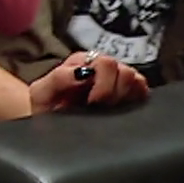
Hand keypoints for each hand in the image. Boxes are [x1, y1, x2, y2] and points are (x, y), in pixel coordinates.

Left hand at [29, 50, 149, 112]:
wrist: (44, 119)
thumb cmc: (44, 104)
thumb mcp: (42, 92)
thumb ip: (59, 78)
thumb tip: (83, 73)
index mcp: (82, 62)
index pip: (107, 63)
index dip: (103, 85)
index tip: (92, 102)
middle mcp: (101, 68)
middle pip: (125, 71)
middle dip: (113, 92)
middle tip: (98, 107)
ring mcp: (114, 80)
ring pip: (136, 80)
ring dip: (124, 97)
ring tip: (107, 110)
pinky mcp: (125, 94)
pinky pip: (142, 90)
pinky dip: (137, 98)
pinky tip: (123, 108)